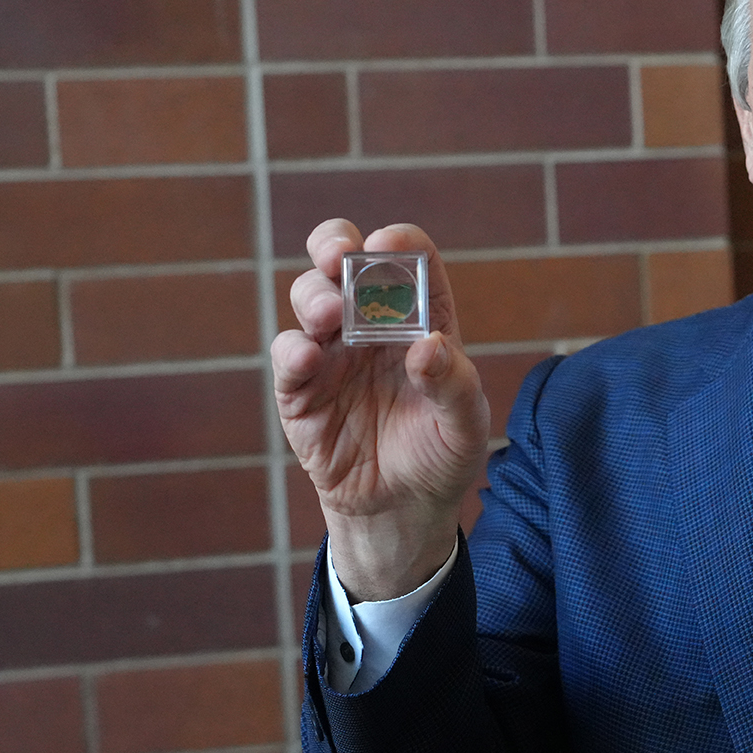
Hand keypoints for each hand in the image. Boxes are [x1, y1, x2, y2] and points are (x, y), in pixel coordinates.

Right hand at [273, 221, 490, 600]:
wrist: (404, 508)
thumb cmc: (442, 453)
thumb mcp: (464, 425)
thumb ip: (454, 386)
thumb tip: (429, 345)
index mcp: (419, 319)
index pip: (408, 261)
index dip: (398, 244)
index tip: (390, 244)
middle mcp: (370, 325)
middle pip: (342, 262)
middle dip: (334, 244)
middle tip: (340, 255)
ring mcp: (331, 353)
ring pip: (309, 299)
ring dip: (315, 296)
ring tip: (331, 313)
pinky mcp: (300, 391)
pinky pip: (287, 357)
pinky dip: (292, 350)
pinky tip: (308, 356)